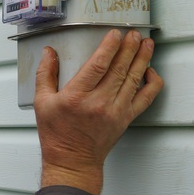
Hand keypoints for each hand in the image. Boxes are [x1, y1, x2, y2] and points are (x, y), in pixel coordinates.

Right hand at [33, 29, 162, 194]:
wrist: (73, 161)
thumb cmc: (56, 134)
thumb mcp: (42, 103)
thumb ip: (45, 75)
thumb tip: (49, 52)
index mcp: (77, 97)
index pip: (98, 66)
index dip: (109, 47)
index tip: (115, 34)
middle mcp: (99, 103)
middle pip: (119, 69)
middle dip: (129, 48)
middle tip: (134, 33)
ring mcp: (115, 111)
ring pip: (134, 79)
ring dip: (143, 59)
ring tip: (147, 44)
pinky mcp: (126, 118)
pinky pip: (145, 98)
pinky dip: (152, 83)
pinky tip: (151, 70)